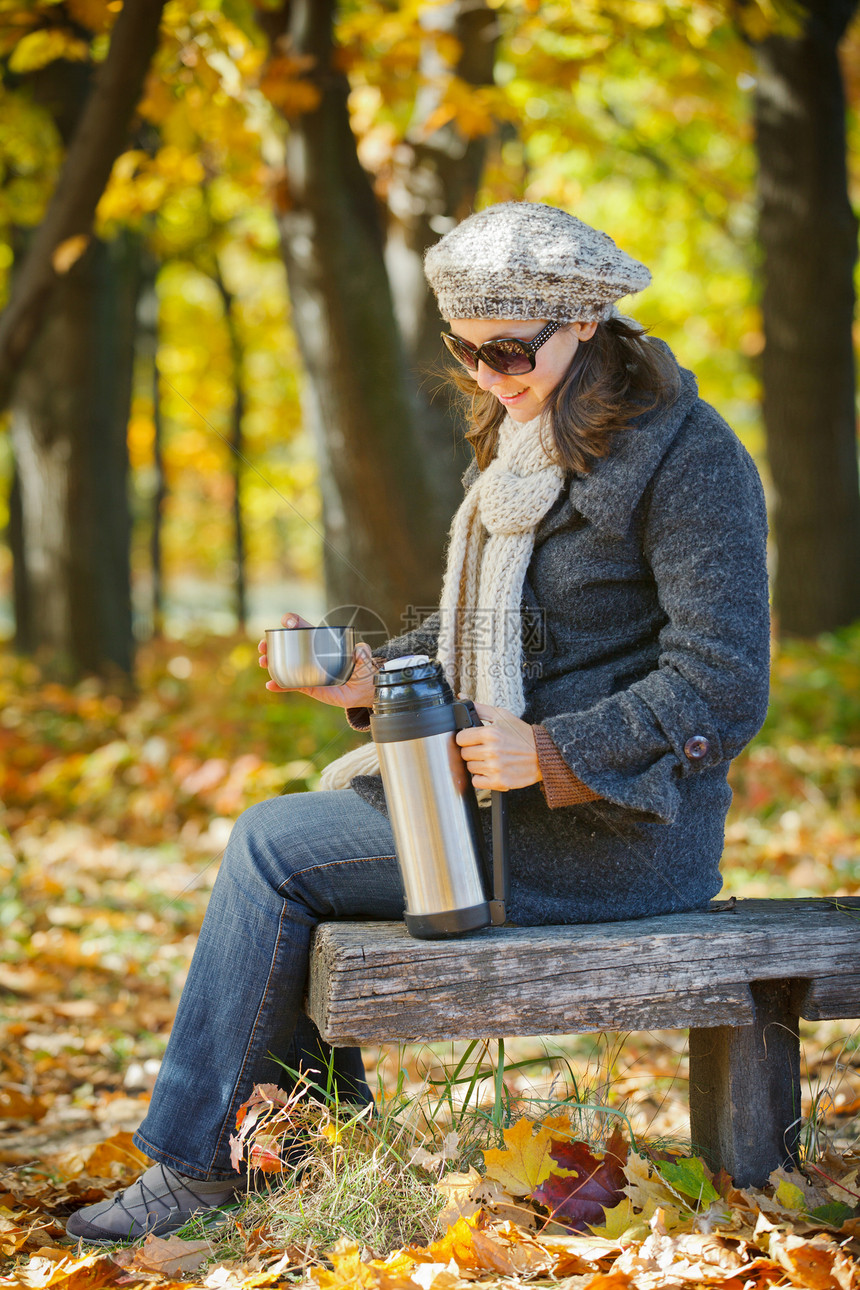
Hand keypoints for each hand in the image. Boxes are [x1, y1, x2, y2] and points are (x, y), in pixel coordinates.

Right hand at [258, 613, 377, 708]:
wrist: (363, 689)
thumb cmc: (363, 668)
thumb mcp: (365, 658)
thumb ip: (363, 652)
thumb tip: (358, 650)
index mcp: (322, 643)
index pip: (305, 629)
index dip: (294, 622)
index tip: (286, 621)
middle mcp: (311, 656)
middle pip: (287, 646)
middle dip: (272, 644)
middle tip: (263, 646)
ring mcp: (307, 671)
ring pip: (285, 665)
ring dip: (271, 663)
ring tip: (263, 662)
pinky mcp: (308, 686)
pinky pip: (291, 685)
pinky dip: (280, 686)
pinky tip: (270, 686)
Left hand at [454, 700, 542, 790]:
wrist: (543, 754)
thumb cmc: (522, 735)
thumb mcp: (503, 716)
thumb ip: (479, 708)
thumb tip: (462, 698)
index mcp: (490, 733)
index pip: (460, 738)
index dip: (466, 738)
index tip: (473, 739)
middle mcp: (492, 751)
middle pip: (464, 754)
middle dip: (473, 751)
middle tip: (485, 749)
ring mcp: (495, 767)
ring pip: (470, 768)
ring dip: (478, 765)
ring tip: (491, 759)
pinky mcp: (500, 782)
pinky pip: (477, 782)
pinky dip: (482, 778)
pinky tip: (492, 771)